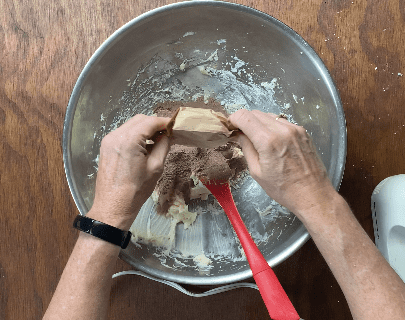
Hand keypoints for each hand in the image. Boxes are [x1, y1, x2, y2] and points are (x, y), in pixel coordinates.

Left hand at [88, 114, 170, 228]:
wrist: (113, 207)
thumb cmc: (135, 191)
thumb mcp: (156, 167)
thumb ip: (163, 146)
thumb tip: (168, 135)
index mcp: (129, 140)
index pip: (150, 122)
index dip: (164, 122)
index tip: (174, 125)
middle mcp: (116, 136)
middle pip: (140, 120)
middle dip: (154, 124)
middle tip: (167, 134)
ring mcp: (108, 141)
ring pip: (131, 126)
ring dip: (145, 130)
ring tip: (157, 141)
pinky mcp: (106, 147)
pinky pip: (123, 134)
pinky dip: (135, 136)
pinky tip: (144, 147)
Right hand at [228, 109, 335, 218]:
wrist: (313, 195)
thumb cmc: (284, 189)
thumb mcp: (257, 172)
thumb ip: (246, 148)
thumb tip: (238, 134)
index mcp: (268, 141)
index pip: (244, 116)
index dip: (233, 119)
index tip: (230, 126)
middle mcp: (282, 130)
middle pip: (256, 113)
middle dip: (245, 121)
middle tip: (240, 134)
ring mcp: (295, 129)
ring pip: (269, 115)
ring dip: (258, 123)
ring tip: (256, 138)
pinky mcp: (303, 132)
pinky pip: (282, 122)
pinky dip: (272, 126)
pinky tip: (272, 140)